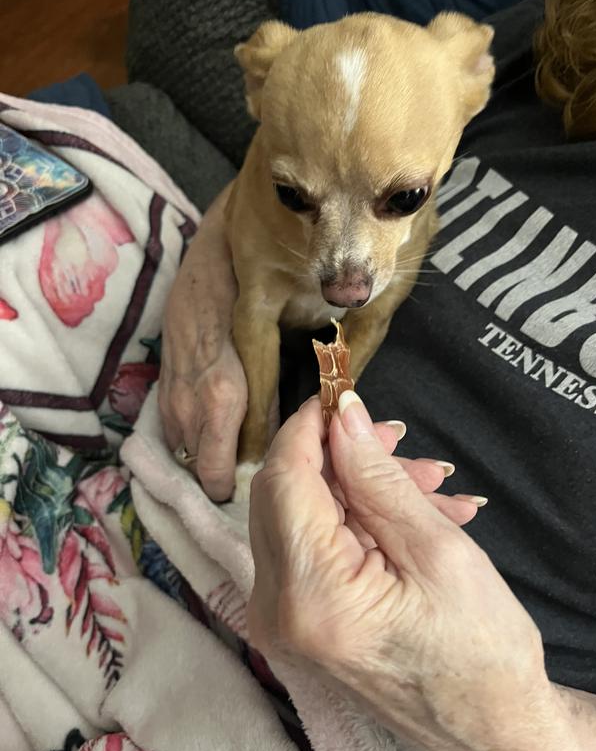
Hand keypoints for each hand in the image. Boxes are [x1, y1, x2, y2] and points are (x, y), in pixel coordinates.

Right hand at [159, 184, 247, 500]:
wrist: (211, 256)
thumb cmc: (254, 298)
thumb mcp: (274, 351)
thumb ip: (271, 396)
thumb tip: (278, 435)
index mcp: (221, 393)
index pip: (219, 460)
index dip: (231, 483)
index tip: (244, 494)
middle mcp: (190, 397)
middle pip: (196, 460)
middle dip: (215, 478)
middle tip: (238, 490)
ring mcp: (171, 386)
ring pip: (180, 444)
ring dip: (199, 459)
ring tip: (222, 471)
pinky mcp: (162, 374)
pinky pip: (170, 421)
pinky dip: (186, 437)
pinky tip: (201, 442)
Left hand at [248, 394, 585, 750]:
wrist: (491, 726)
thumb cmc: (480, 650)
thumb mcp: (437, 549)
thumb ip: (377, 478)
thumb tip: (343, 416)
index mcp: (311, 594)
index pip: (283, 478)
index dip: (309, 426)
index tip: (341, 393)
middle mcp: (277, 611)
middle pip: (283, 494)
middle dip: (338, 456)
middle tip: (398, 443)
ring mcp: (281, 620)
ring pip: (301, 515)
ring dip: (356, 488)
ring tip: (427, 488)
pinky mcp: (297, 620)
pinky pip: (313, 546)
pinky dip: (355, 521)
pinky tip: (412, 515)